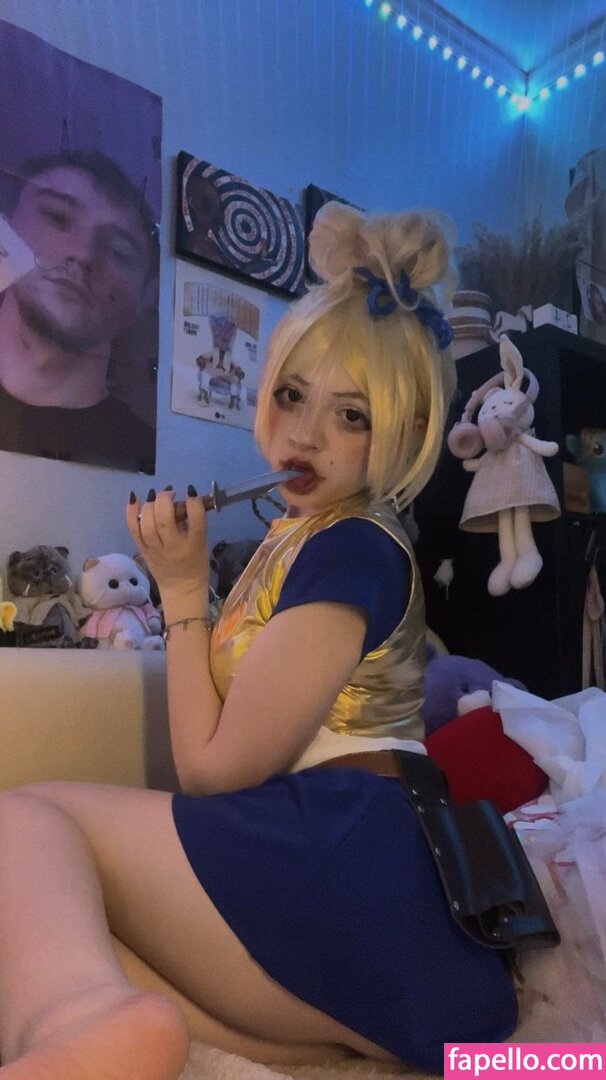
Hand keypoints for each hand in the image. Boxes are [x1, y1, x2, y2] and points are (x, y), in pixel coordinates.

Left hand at [126, 486, 208, 609]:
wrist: (181, 588)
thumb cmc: (195, 563)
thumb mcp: (202, 543)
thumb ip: (192, 522)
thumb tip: (180, 501)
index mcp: (194, 545)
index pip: (195, 519)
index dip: (193, 501)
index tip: (190, 491)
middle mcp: (173, 547)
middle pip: (164, 520)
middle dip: (165, 500)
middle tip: (169, 493)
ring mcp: (155, 549)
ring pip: (147, 523)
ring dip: (150, 504)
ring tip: (155, 496)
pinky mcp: (142, 550)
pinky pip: (133, 528)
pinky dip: (131, 511)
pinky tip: (134, 498)